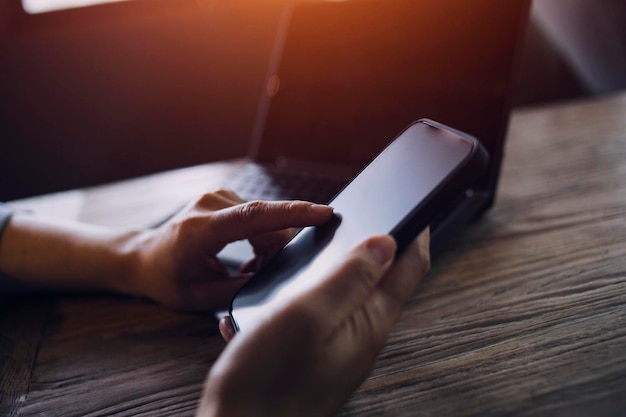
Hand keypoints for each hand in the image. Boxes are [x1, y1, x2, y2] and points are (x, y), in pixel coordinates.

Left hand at [126, 190, 333, 310]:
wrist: (144, 256)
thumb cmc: (167, 279)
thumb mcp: (200, 297)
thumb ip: (240, 289)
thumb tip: (275, 278)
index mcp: (200, 230)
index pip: (253, 216)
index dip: (291, 213)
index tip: (323, 213)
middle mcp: (210, 205)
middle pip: (267, 224)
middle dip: (277, 252)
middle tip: (259, 277)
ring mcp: (218, 197)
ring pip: (267, 222)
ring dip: (268, 248)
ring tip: (249, 270)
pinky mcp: (226, 197)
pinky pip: (260, 218)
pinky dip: (262, 239)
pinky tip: (249, 256)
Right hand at [197, 229, 429, 416]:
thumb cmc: (266, 378)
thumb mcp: (308, 314)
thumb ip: (350, 277)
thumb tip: (386, 241)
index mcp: (370, 321)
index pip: (410, 267)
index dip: (414, 232)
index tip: (412, 203)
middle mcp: (362, 336)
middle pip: (385, 281)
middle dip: (381, 247)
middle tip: (368, 216)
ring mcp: (341, 349)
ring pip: (353, 296)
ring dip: (347, 268)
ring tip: (333, 245)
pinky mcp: (318, 358)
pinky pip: (327, 315)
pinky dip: (319, 293)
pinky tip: (296, 290)